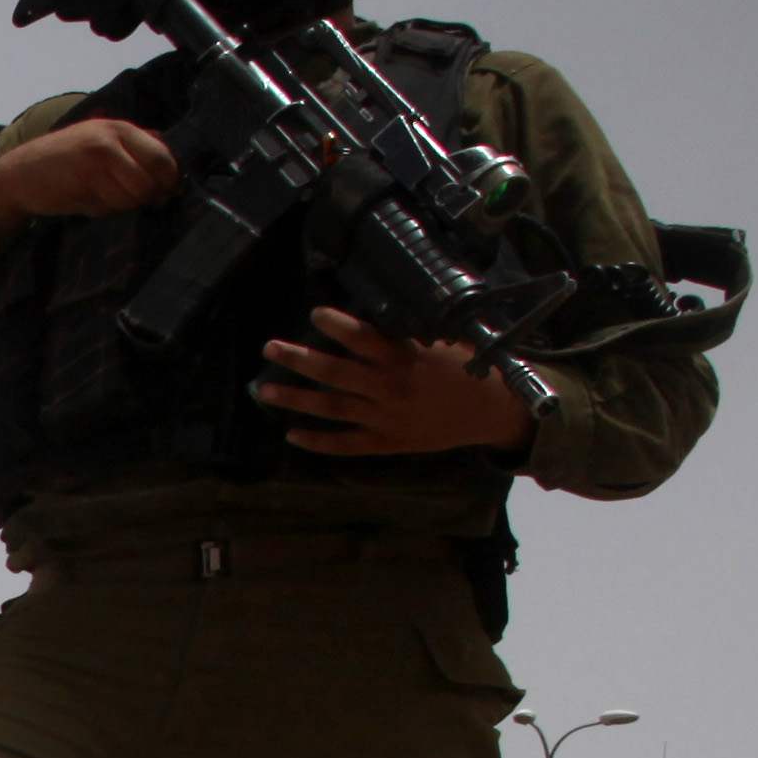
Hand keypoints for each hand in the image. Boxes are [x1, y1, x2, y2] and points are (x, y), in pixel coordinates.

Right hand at [0, 115, 178, 224]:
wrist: (20, 173)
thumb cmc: (66, 161)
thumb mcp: (101, 143)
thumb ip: (134, 151)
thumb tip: (173, 173)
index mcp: (121, 128)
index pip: (164, 157)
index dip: (168, 181)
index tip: (162, 193)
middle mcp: (112, 139)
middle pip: (152, 180)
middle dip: (148, 197)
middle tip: (136, 202)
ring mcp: (97, 159)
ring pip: (133, 196)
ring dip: (124, 205)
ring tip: (104, 198)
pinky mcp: (83, 181)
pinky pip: (110, 206)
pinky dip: (104, 210)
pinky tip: (88, 201)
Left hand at [255, 307, 528, 457]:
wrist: (492, 412)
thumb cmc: (468, 369)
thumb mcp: (443, 341)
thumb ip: (406, 335)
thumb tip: (371, 319)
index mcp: (405, 358)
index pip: (364, 338)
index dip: (337, 326)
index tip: (314, 314)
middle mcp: (390, 388)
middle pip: (334, 373)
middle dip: (298, 360)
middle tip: (270, 348)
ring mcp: (386, 418)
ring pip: (331, 408)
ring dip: (295, 399)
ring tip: (264, 390)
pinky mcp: (388, 442)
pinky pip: (346, 444)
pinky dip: (318, 441)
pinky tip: (292, 434)